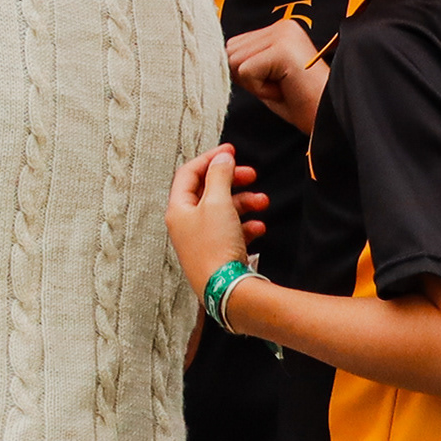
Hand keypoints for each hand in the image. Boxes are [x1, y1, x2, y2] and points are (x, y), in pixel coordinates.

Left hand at [167, 144, 248, 286]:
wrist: (226, 289)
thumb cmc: (215, 247)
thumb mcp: (218, 203)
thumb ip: (219, 176)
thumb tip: (221, 158)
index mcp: (178, 209)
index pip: (188, 173)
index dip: (209, 159)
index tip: (231, 151)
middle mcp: (185, 224)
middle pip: (208, 191)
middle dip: (232, 181)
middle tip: (252, 174)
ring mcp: (200, 240)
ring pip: (223, 211)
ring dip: (244, 203)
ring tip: (263, 202)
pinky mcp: (215, 253)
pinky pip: (231, 232)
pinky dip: (245, 226)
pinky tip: (258, 228)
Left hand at [226, 17, 326, 134]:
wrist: (326, 117)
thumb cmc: (297, 100)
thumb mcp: (264, 75)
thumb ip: (243, 61)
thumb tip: (212, 57)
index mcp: (278, 28)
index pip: (232, 46)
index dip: (245, 72)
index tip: (274, 81)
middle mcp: (281, 25)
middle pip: (230, 52)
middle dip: (248, 77)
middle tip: (278, 85)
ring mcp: (283, 34)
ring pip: (235, 62)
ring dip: (254, 84)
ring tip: (281, 86)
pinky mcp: (282, 49)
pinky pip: (246, 73)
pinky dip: (260, 90)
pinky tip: (283, 89)